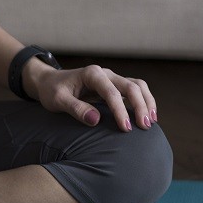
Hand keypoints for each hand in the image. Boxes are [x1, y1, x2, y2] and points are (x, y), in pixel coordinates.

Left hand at [29, 63, 157, 131]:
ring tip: (151, 121)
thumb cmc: (53, 91)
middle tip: (144, 127)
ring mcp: (111, 78)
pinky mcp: (114, 85)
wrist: (50, 82)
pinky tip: (147, 115)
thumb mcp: (57, 100)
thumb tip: (95, 120)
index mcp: (91, 74)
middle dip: (140, 106)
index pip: (112, 92)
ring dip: (147, 102)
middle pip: (131, 86)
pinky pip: (134, 89)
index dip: (120, 110)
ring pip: (137, 85)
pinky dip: (144, 100)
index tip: (125, 129)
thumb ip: (75, 108)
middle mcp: (105, 73)